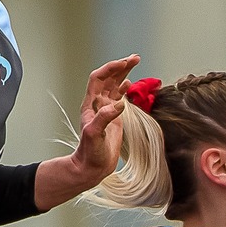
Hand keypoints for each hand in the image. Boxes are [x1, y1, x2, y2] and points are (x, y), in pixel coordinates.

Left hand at [68, 54, 139, 188]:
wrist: (92, 168)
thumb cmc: (90, 153)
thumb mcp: (95, 135)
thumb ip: (105, 118)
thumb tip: (119, 103)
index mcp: (91, 105)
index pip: (99, 79)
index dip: (111, 69)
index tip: (125, 63)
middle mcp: (97, 105)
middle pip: (108, 78)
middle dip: (120, 66)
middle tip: (135, 58)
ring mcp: (105, 110)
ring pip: (114, 86)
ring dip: (123, 74)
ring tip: (134, 63)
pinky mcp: (113, 118)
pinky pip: (118, 97)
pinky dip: (124, 88)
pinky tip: (129, 84)